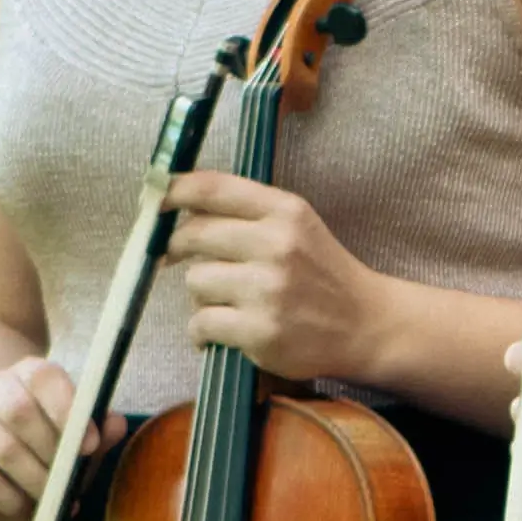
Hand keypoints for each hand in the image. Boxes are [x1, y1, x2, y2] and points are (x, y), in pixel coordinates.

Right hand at [0, 356, 116, 520]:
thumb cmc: (48, 440)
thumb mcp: (78, 433)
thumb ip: (99, 430)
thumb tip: (114, 426)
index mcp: (28, 374)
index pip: (42, 376)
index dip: (67, 409)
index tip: (89, 445)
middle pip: (18, 411)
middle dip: (52, 450)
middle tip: (70, 478)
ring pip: (2, 447)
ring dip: (35, 479)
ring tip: (54, 498)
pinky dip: (12, 500)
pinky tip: (28, 509)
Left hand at [162, 173, 387, 381]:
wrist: (366, 326)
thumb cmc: (324, 275)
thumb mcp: (297, 227)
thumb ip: (248, 213)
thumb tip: (179, 211)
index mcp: (285, 212)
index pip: (214, 189)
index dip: (174, 191)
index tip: (155, 200)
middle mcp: (276, 245)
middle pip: (193, 235)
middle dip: (178, 248)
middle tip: (179, 258)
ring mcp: (267, 290)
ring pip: (195, 281)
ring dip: (202, 295)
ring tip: (227, 303)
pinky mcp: (259, 330)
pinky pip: (201, 323)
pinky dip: (203, 331)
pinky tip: (225, 331)